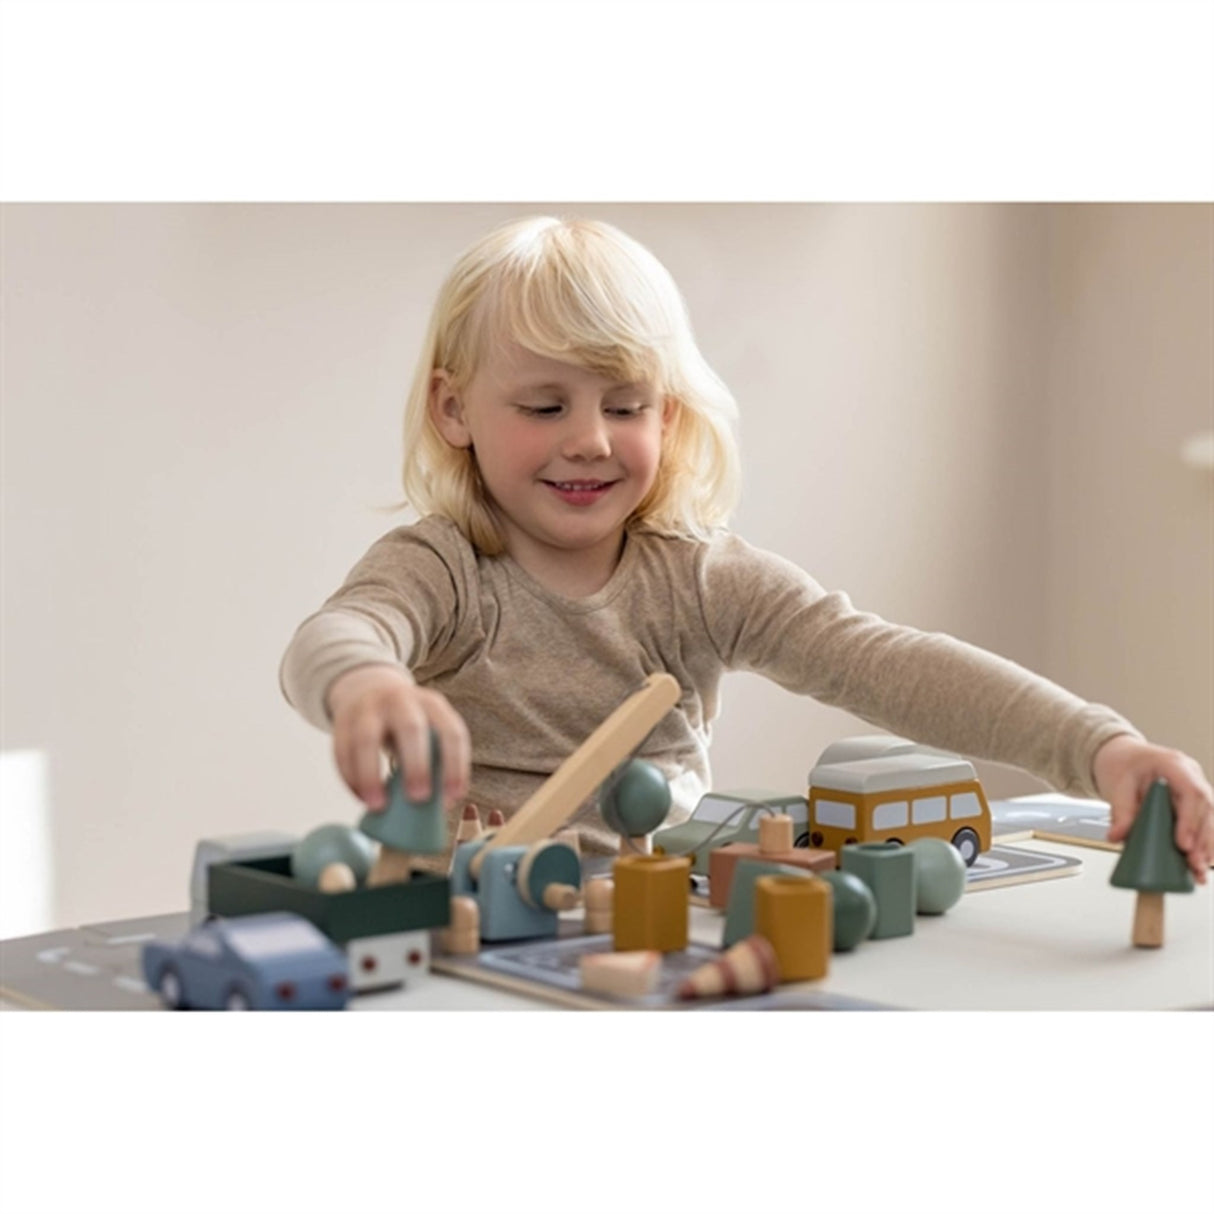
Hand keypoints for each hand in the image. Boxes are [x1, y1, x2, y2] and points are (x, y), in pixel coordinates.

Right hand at [325, 664, 470, 811]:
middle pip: (411, 728)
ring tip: (378, 806)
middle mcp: (401, 701)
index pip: (451, 732)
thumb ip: (437, 760)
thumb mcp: (429, 730)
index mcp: (432, 705)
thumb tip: (440, 805)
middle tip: (418, 798)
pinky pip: (342, 750)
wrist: (370, 689)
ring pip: (366, 739)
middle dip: (417, 765)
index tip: (452, 798)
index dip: (455, 766)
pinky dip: (351, 777)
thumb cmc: (408, 724)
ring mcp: (369, 708)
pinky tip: (361, 797)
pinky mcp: (342, 720)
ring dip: (371, 776)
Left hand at [1092, 734, 1212, 884]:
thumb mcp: (1118, 784)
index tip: (1184, 844)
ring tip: (1199, 871)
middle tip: (1195, 864)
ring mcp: (1197, 790)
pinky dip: (1202, 845)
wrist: (1125, 756)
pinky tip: (1200, 865)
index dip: (1191, 821)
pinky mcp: (1194, 806)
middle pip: (1207, 810)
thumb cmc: (1125, 765)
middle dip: (1202, 841)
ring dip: (1206, 847)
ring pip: (1210, 820)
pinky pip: (1204, 825)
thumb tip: (1116, 837)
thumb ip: (1120, 811)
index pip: (1192, 793)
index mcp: (1176, 765)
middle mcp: (1193, 777)